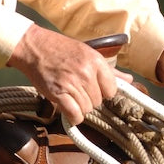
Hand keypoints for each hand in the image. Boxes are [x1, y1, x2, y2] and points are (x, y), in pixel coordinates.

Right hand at [8, 25, 128, 125]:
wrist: (34, 47)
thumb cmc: (61, 50)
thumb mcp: (88, 54)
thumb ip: (109, 71)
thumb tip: (130, 80)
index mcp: (96, 61)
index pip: (112, 90)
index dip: (103, 92)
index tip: (93, 87)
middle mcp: (86, 72)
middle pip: (98, 101)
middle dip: (89, 98)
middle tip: (76, 88)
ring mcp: (72, 84)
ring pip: (87, 109)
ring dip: (79, 106)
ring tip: (69, 93)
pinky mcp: (58, 94)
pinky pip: (75, 115)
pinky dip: (73, 117)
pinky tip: (68, 108)